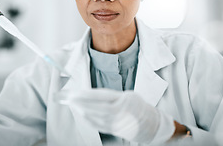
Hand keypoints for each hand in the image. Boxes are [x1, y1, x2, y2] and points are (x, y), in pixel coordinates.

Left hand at [56, 88, 174, 143]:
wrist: (152, 124)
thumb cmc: (138, 106)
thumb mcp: (128, 96)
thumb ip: (111, 96)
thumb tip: (90, 95)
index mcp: (125, 100)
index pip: (102, 96)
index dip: (87, 94)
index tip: (75, 92)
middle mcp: (122, 112)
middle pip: (97, 107)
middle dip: (81, 103)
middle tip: (69, 98)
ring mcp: (119, 123)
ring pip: (97, 117)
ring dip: (83, 111)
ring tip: (73, 105)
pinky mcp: (116, 131)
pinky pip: (100, 126)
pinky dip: (89, 121)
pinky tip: (82, 115)